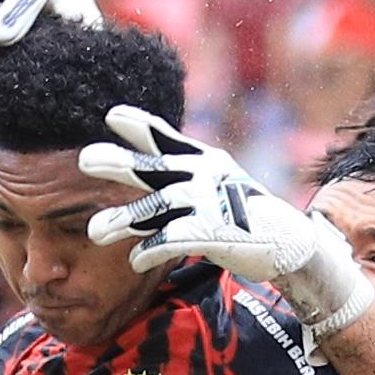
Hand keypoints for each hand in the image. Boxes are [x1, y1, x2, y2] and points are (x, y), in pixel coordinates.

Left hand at [77, 106, 372, 337]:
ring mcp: (209, 204)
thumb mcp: (216, 181)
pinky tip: (135, 259)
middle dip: (119, 162)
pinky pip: (175, 240)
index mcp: (203, 161)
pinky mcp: (216, 234)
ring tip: (95, 232)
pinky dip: (153, 249)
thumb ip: (181, 174)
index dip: (139, 125)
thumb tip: (142, 163)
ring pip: (157, 208)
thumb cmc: (245, 213)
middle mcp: (203, 177)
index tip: (111, 116)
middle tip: (84, 159)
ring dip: (124, 219)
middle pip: (153, 168)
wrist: (289, 242)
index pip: (166, 138)